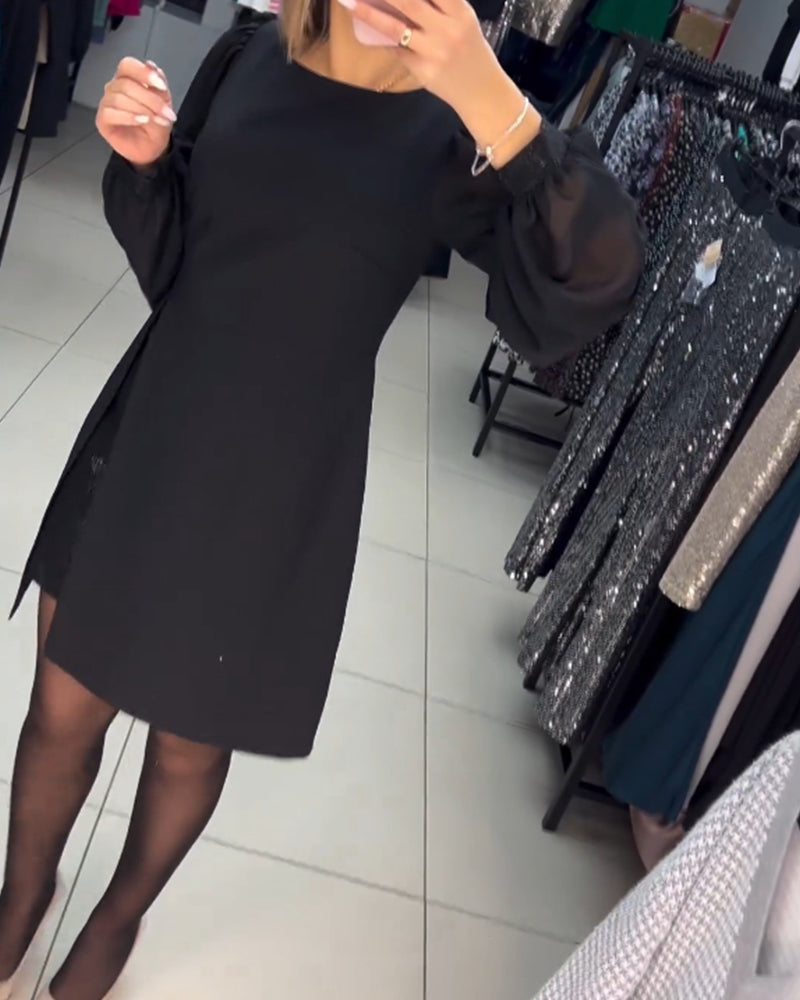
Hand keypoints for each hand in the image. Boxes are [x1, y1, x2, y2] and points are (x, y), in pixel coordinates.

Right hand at [96, 58, 176, 166]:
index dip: (143, 73)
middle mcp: (114, 88)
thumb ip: (159, 85)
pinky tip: (142, 121)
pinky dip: (128, 116)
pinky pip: (110, 113)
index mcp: (128, 79)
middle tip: (166, 113)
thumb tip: (152, 65)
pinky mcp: (102, 119)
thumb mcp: (164, 104)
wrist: (153, 149)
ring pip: (118, 98)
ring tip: (158, 120)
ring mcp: (106, 103)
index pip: (128, 65)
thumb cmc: (155, 125)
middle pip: (126, 84)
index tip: (161, 86)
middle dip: (150, 99)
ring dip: (142, 109)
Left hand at [338, 0, 540, 165]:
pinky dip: (385, 39)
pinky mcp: (423, 71)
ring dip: (369, 14)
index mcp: (460, 11)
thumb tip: (402, 0)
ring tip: (350, 3)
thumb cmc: (470, 50)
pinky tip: (372, 31)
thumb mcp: (463, 20)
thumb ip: (440, 5)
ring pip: (395, 28)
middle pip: (409, 2)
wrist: (482, 91)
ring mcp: (434, 52)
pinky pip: (398, 51)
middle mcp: (448, 29)